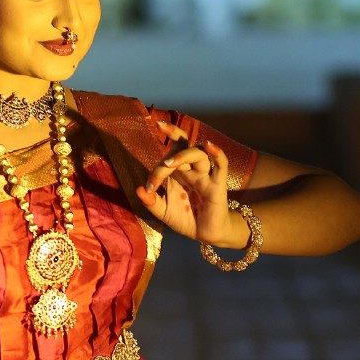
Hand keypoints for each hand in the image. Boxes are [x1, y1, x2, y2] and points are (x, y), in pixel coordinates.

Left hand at [135, 121, 244, 245]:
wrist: (205, 234)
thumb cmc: (185, 219)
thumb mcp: (163, 212)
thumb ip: (151, 202)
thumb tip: (138, 190)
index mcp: (177, 173)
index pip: (166, 159)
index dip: (156, 170)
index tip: (148, 188)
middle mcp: (190, 169)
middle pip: (183, 144)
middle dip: (172, 134)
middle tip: (159, 126)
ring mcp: (205, 175)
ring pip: (198, 154)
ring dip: (184, 154)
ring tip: (169, 164)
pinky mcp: (218, 184)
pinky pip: (221, 164)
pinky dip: (217, 153)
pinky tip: (209, 146)